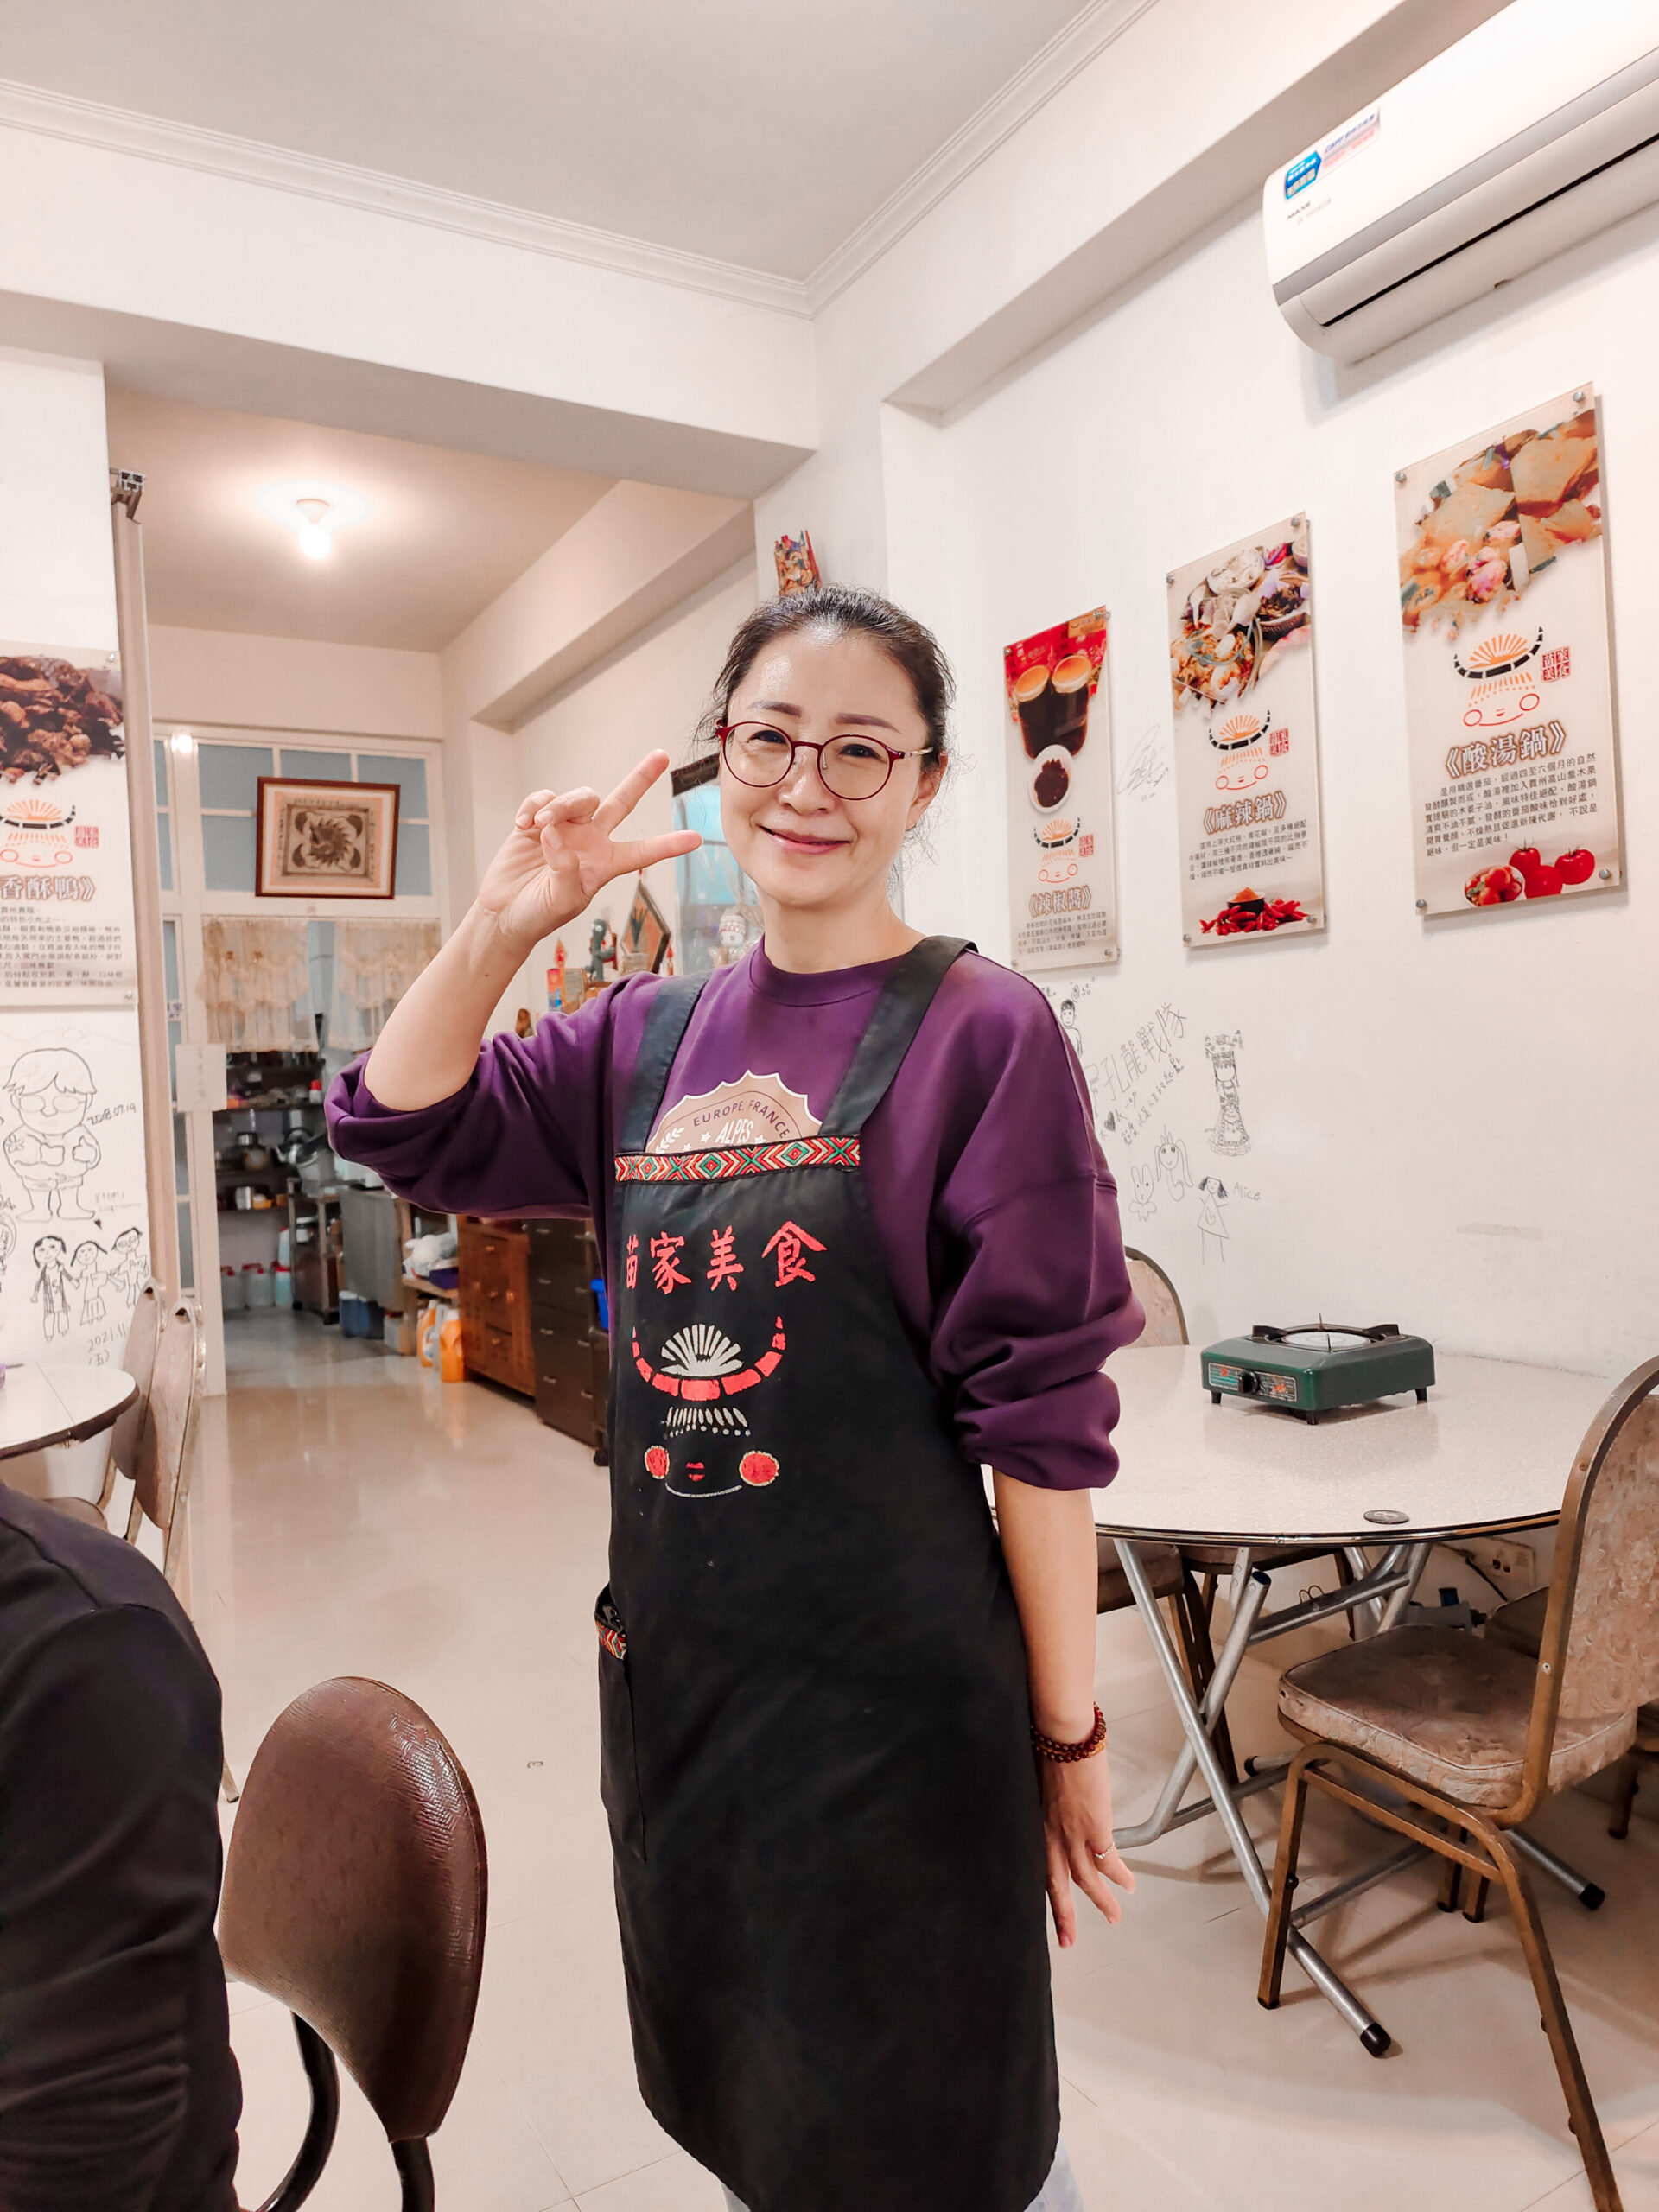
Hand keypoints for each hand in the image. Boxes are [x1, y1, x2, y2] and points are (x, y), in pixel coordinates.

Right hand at [476, 751, 699, 953]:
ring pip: (578, 797)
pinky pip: (543, 798)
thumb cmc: (538, 915)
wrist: (504, 912)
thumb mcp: (560, 901)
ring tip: (541, 825)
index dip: (668, 845)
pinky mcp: (537, 821)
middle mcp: (591, 841)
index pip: (642, 851)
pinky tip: (523, 826)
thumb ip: (564, 870)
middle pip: (622, 802)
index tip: (696, 839)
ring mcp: (566, 827)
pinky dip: (534, 806)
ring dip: (560, 806)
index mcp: (606, 864)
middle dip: (641, 778)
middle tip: (662, 755)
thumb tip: (555, 833)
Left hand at [1038, 1749, 1133, 1945]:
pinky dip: (1119, 1875)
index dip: (1041, 1890)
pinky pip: (1110, 1861)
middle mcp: (1050, 1836)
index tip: (1043, 1910)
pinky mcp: (1095, 1828)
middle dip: (1064, 1916)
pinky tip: (1127, 1885)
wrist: (1063, 1735)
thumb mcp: (1035, 1781)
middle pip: (1057, 1885)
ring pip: (1088, 1881)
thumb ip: (1042, 1801)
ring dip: (1102, 1901)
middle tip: (1068, 1941)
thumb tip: (1050, 1805)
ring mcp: (1073, 1835)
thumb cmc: (1046, 1747)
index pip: (1035, 1866)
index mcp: (1033, 1824)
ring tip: (1114, 1916)